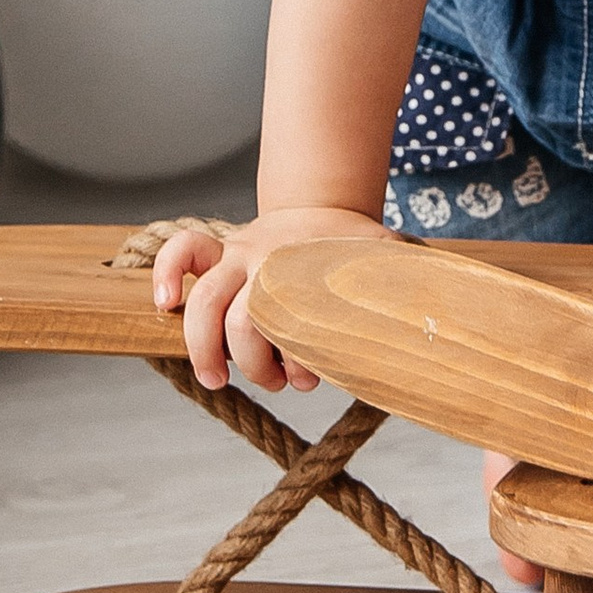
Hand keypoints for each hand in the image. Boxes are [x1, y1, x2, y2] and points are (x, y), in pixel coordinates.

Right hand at [151, 205, 385, 393]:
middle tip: (272, 385)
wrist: (326, 206)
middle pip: (236, 318)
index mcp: (301, 265)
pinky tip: (162, 306)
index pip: (280, 312)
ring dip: (204, 348)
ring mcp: (237, 256)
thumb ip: (397, 287)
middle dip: (249, 362)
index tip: (295, 377)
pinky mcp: (220, 254)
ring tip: (218, 380)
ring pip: (204, 301)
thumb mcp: (381, 263)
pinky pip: (181, 253)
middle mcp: (264, 260)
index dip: (281, 348)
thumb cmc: (354, 250)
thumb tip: (430, 322)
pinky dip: (166, 275)